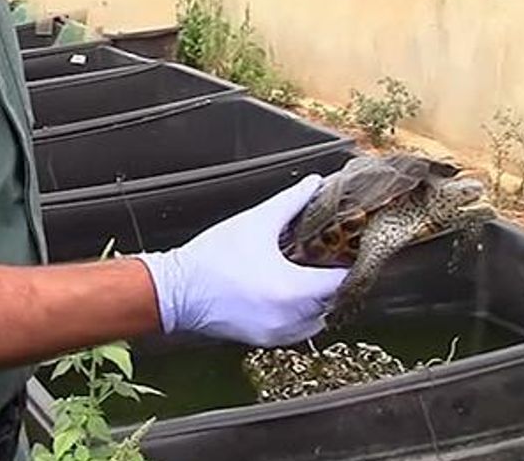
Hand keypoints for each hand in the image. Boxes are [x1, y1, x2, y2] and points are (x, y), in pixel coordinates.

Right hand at [137, 175, 347, 346]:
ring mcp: (278, 333)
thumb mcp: (256, 222)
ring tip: (306, 276)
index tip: (345, 250)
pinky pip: (297, 329)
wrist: (176, 291)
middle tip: (326, 259)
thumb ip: (291, 202)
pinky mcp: (265, 340)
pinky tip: (286, 293)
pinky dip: (299, 314)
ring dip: (317, 300)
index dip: (347, 264)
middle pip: (332, 301)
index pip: (340, 282)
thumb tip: (313, 184)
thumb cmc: (210, 259)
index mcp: (291, 289)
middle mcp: (289, 318)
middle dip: (331, 280)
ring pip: (317, 319)